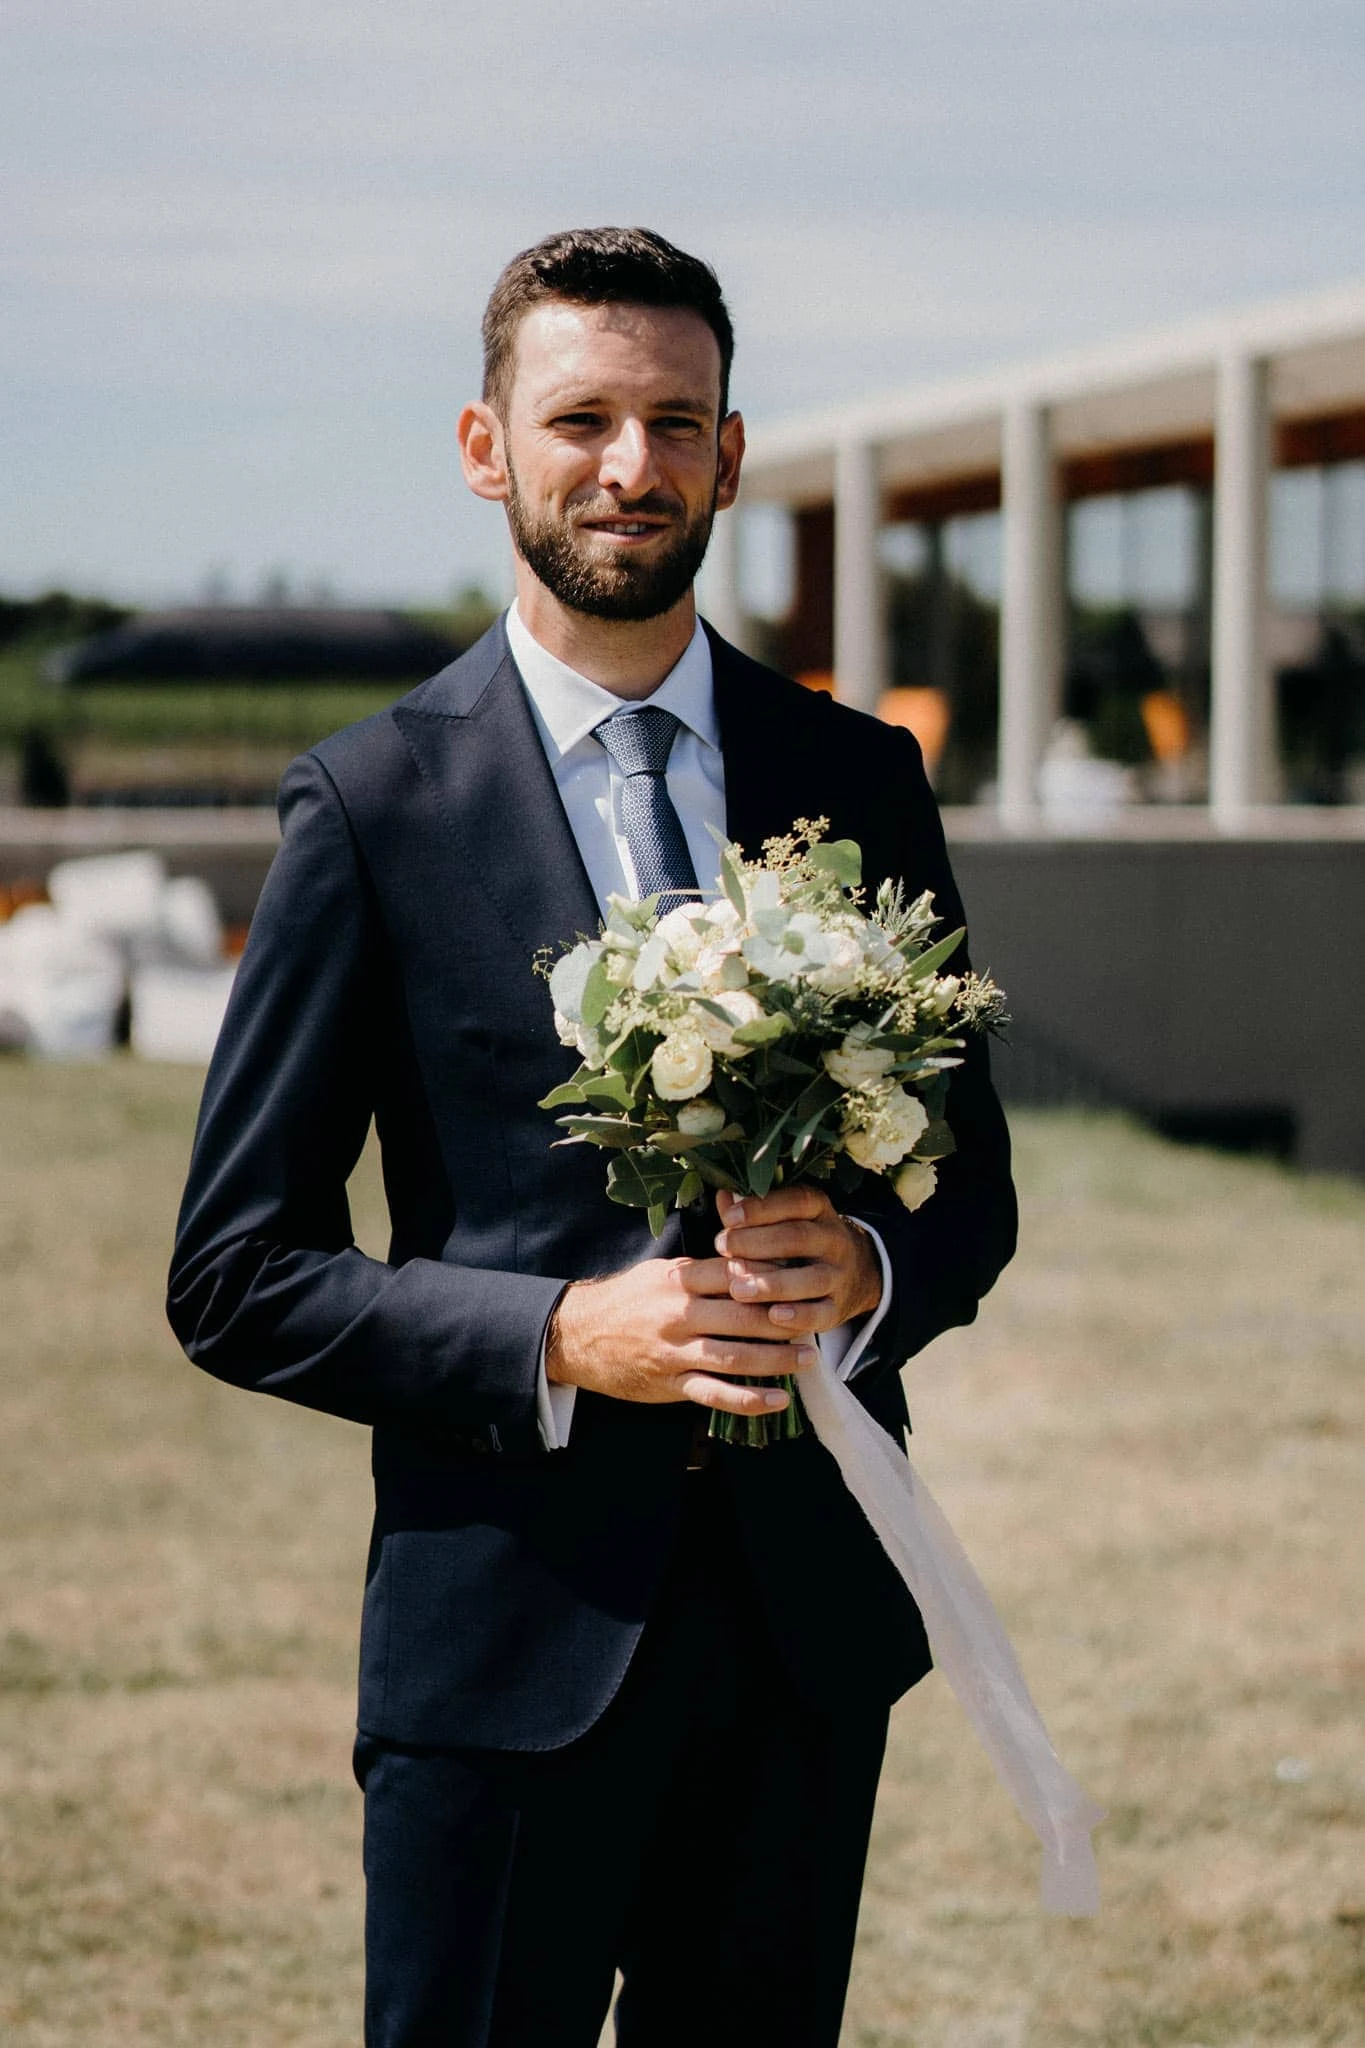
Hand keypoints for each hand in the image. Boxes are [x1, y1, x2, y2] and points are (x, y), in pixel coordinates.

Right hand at [545, 1253, 815, 1417]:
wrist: (577, 1335)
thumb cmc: (628, 1300)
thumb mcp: (658, 1271)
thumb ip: (701, 1267)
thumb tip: (746, 1252)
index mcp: (679, 1280)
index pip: (735, 1273)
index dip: (771, 1277)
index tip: (801, 1279)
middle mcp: (679, 1315)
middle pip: (743, 1316)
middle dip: (784, 1320)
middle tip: (816, 1321)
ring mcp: (675, 1352)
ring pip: (734, 1356)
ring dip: (775, 1359)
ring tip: (807, 1359)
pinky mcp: (671, 1384)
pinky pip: (714, 1394)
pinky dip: (748, 1400)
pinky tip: (777, 1400)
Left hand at [715, 1185, 881, 1334]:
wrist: (856, 1273)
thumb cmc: (803, 1242)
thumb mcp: (787, 1218)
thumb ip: (755, 1212)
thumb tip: (723, 1197)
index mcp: (819, 1210)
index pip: (795, 1201)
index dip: (762, 1208)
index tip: (729, 1218)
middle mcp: (834, 1239)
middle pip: (798, 1237)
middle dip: (757, 1243)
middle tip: (723, 1248)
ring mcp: (840, 1275)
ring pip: (811, 1278)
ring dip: (773, 1284)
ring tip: (737, 1289)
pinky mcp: (839, 1308)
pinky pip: (822, 1313)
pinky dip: (799, 1316)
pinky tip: (773, 1316)